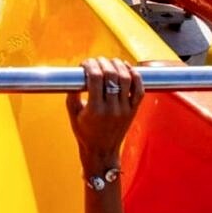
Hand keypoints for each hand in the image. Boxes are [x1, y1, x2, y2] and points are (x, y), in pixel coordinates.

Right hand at [66, 57, 143, 171]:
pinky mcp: (134, 110)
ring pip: (126, 78)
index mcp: (95, 109)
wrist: (102, 151)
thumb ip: (72, 93)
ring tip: (110, 62)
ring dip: (118, 65)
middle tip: (96, 61)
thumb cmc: (84, 132)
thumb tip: (75, 74)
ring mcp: (125, 109)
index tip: (85, 64)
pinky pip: (139, 89)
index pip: (95, 77)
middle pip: (111, 75)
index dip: (90, 65)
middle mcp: (112, 108)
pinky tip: (127, 68)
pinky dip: (135, 75)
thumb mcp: (72, 113)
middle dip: (102, 62)